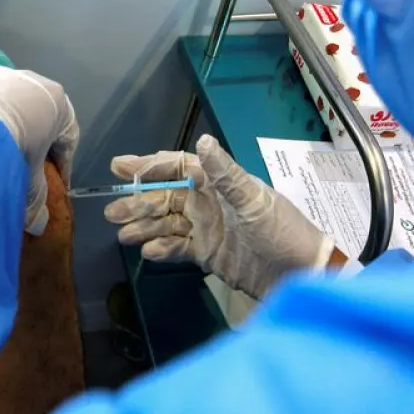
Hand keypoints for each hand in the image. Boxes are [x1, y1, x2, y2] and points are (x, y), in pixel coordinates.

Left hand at [0, 67, 77, 234]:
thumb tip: (38, 226)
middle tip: (30, 169)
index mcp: (61, 104)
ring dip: (18, 129)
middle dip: (39, 144)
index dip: (63, 166)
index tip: (56, 184)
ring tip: (6, 153)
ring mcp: (13, 77)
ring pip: (21, 108)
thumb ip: (37, 200)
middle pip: (45, 120)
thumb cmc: (17, 146)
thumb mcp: (30, 176)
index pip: (69, 139)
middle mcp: (41, 84)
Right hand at [103, 134, 333, 298]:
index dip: (150, 166)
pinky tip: (148, 251)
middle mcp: (210, 202)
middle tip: (112, 211)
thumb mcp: (254, 200)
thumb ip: (226, 173)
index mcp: (220, 183)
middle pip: (166, 197)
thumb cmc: (282, 231)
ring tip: (123, 234)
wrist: (301, 273)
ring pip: (167, 223)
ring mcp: (207, 229)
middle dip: (139, 202)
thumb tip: (203, 140)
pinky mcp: (208, 254)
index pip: (178, 167)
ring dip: (145, 226)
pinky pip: (178, 247)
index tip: (121, 167)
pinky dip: (162, 249)